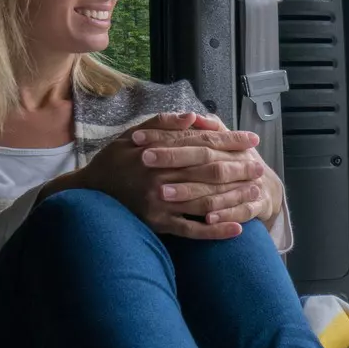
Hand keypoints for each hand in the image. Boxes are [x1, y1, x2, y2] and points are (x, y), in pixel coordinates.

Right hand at [52, 112, 267, 238]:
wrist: (88, 193)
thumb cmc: (115, 160)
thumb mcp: (133, 133)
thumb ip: (164, 123)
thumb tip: (194, 117)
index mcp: (157, 151)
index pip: (202, 143)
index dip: (229, 141)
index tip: (252, 140)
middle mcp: (161, 176)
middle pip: (208, 171)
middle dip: (238, 168)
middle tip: (260, 167)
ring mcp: (161, 202)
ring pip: (205, 199)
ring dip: (233, 197)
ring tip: (255, 193)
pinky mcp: (158, 223)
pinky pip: (192, 229)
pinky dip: (215, 230)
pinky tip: (237, 229)